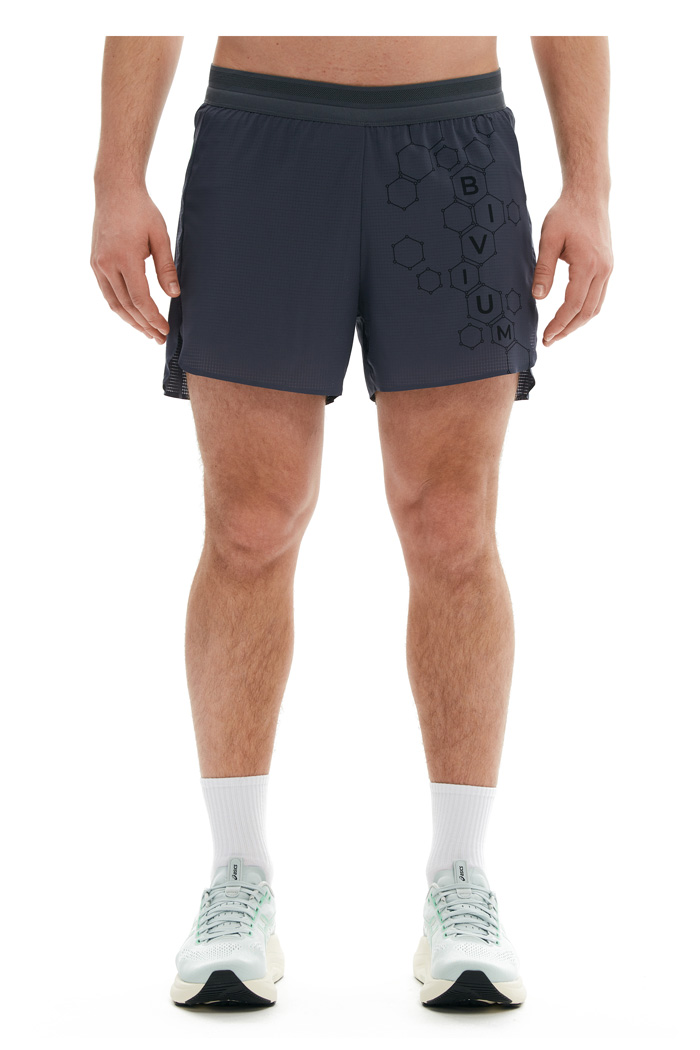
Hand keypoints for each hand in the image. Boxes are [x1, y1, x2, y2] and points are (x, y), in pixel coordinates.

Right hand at [91, 187, 179, 343]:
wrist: (114, 189)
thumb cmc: (142, 210)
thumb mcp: (160, 236)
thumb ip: (166, 268)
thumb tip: (174, 296)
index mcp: (125, 258)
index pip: (140, 299)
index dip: (153, 318)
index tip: (165, 329)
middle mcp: (107, 264)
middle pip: (126, 306)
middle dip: (143, 325)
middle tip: (159, 338)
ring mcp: (97, 264)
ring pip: (114, 303)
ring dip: (131, 321)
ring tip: (147, 332)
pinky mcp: (94, 262)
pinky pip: (107, 293)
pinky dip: (120, 308)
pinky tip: (132, 315)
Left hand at [532, 193, 612, 346]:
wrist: (589, 195)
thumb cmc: (566, 213)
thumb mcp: (548, 239)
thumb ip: (543, 269)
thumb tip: (538, 298)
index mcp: (588, 264)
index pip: (573, 305)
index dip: (559, 324)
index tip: (546, 336)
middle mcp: (603, 270)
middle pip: (587, 312)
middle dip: (568, 329)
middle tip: (549, 341)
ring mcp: (608, 268)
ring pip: (596, 307)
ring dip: (578, 323)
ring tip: (559, 333)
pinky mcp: (607, 266)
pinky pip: (599, 296)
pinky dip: (586, 311)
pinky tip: (571, 316)